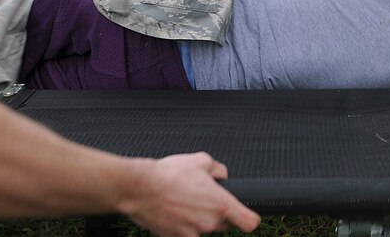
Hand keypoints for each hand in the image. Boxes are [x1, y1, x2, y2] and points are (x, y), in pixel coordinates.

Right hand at [123, 152, 260, 236]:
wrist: (139, 188)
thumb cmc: (170, 173)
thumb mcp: (201, 160)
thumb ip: (219, 169)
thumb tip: (223, 176)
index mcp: (221, 204)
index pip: (249, 222)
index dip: (250, 218)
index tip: (246, 215)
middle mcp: (209, 223)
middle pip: (225, 225)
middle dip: (220, 214)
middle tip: (204, 198)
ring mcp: (192, 233)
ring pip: (205, 229)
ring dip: (200, 219)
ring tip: (185, 201)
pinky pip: (186, 233)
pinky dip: (183, 224)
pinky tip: (174, 210)